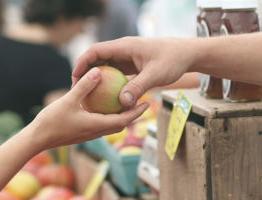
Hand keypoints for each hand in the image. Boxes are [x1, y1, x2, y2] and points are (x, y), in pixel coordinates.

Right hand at [28, 67, 149, 149]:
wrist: (36, 139)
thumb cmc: (51, 121)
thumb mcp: (68, 100)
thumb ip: (84, 86)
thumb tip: (98, 71)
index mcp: (96, 126)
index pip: (123, 120)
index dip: (136, 112)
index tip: (147, 103)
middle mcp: (95, 132)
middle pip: (120, 123)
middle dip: (132, 114)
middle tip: (142, 101)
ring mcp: (88, 133)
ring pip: (110, 125)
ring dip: (120, 115)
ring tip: (126, 101)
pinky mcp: (82, 132)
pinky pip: (100, 123)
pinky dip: (107, 115)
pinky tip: (103, 104)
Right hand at [72, 37, 197, 106]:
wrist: (187, 54)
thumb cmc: (173, 60)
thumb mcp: (156, 75)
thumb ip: (138, 87)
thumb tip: (122, 103)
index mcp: (124, 46)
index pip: (96, 51)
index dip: (82, 63)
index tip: (74, 78)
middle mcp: (123, 50)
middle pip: (97, 59)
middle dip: (85, 73)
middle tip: (76, 91)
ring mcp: (127, 58)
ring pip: (105, 67)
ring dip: (96, 79)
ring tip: (87, 96)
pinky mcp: (132, 65)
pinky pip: (115, 74)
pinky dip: (109, 84)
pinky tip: (106, 99)